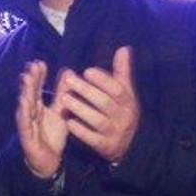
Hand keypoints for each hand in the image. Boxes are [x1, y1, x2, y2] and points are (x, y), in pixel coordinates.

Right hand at [14, 60, 66, 179]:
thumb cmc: (51, 134)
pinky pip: (25, 122)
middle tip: (33, 66)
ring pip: (25, 105)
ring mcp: (26, 122)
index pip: (37, 88)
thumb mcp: (60, 112)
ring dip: (25, 91)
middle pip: (29, 93)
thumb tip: (68, 72)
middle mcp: (29, 111)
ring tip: (27, 79)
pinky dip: (24, 112)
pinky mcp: (26, 134)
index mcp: (38, 105)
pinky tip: (24, 102)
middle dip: (30, 79)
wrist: (48, 161)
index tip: (40, 63)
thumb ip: (63, 94)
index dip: (38, 76)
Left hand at [53, 47, 140, 164]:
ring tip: (63, 98)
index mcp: (127, 102)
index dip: (103, 80)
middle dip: (86, 90)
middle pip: (105, 103)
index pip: (117, 90)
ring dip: (80, 109)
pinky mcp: (105, 147)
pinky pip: (92, 139)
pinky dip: (80, 131)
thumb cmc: (122, 112)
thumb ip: (121, 72)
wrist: (132, 145)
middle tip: (68, 79)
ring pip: (97, 121)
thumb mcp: (125, 93)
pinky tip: (68, 121)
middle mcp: (123, 117)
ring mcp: (114, 133)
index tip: (87, 70)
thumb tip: (123, 48)